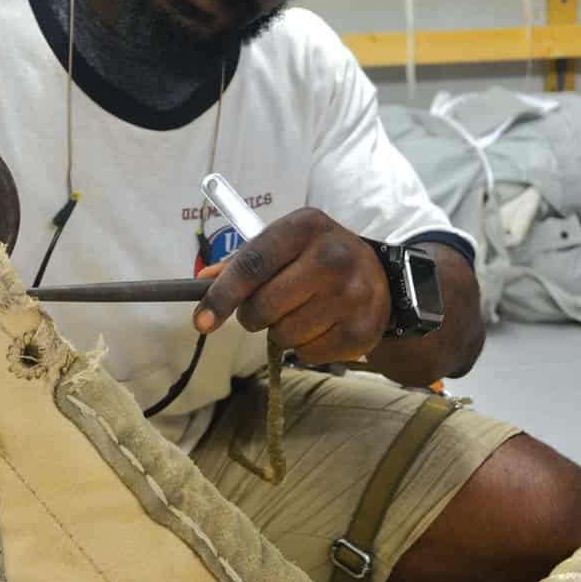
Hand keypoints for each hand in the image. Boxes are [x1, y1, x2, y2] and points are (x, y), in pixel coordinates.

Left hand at [193, 208, 390, 361]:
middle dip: (252, 315)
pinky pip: (307, 354)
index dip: (222, 296)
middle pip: (264, 306)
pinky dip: (304, 347)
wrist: (379, 277)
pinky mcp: (362, 329)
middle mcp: (332, 257)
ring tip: (298, 313)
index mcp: (305, 227)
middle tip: (264, 309)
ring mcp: (352, 295)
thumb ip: (242, 262)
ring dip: (280, 332)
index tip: (201, 321)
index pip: (252, 265)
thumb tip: (202, 282)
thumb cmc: (317, 257)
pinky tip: (319, 326)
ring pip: (283, 335)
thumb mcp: (284, 244)